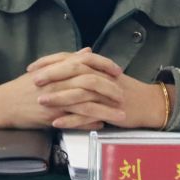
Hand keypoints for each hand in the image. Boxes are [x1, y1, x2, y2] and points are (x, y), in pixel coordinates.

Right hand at [0, 48, 125, 129]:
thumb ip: (68, 60)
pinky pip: (75, 120)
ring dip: (106, 110)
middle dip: (110, 88)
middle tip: (124, 95)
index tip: (118, 70)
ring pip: (86, 103)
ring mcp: (55, 98)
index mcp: (58, 68)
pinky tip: (102, 125)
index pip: (86, 62)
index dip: (104, 65)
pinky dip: (90, 122)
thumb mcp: (46, 68)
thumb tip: (88, 51)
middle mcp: (58, 81)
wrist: (3, 103)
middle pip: (90, 82)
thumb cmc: (24, 87)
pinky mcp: (51, 115)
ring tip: (121, 116)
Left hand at [32, 49, 171, 129]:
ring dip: (59, 96)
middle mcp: (99, 75)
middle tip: (34, 80)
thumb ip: (83, 68)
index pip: (69, 58)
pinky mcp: (108, 109)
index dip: (49, 61)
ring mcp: (104, 93)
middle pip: (73, 70)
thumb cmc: (121, 89)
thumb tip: (64, 61)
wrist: (147, 103)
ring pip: (79, 92)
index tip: (32, 67)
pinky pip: (87, 113)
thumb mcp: (101, 75)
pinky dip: (71, 118)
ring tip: (41, 102)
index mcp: (95, 66)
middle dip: (52, 74)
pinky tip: (56, 122)